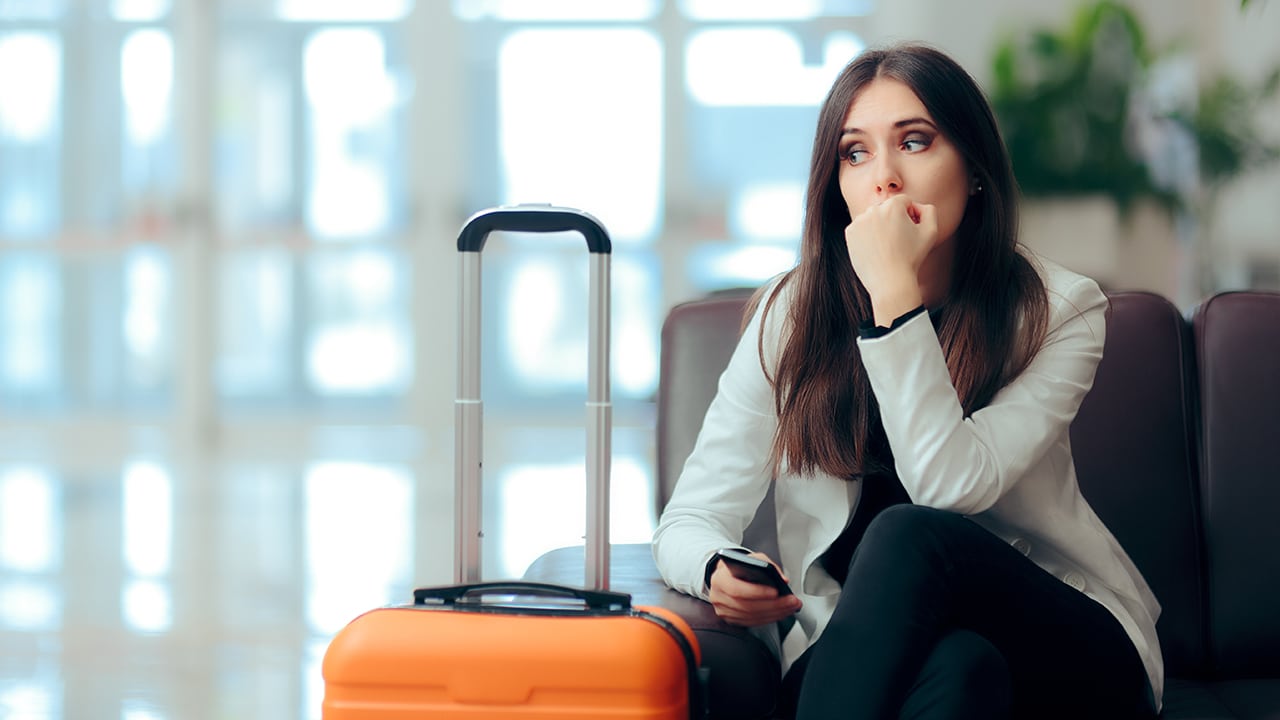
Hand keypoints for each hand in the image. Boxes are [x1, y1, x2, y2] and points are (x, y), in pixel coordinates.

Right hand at [707, 552, 802, 626]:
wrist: (726, 576)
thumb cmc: (739, 567)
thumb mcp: (752, 558)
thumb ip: (767, 564)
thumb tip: (782, 580)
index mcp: (720, 579)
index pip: (736, 589)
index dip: (757, 592)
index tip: (775, 591)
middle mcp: (718, 597)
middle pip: (747, 606)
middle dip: (773, 605)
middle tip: (791, 601)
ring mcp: (724, 611)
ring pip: (751, 617)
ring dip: (775, 613)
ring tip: (791, 607)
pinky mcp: (731, 620)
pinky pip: (752, 622)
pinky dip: (769, 618)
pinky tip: (781, 612)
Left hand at [845, 195, 937, 324]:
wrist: (890, 281)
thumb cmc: (912, 258)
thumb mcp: (931, 231)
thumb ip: (928, 210)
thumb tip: (916, 206)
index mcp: (893, 205)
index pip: (904, 202)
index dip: (911, 216)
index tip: (911, 232)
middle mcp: (873, 209)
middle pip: (887, 209)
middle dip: (894, 220)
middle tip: (899, 242)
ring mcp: (859, 221)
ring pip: (874, 218)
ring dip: (880, 227)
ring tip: (887, 247)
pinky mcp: (850, 233)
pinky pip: (862, 229)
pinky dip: (868, 236)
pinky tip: (876, 249)